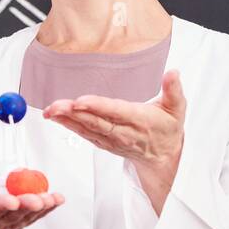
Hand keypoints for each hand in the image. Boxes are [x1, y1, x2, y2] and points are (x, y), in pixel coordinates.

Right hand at [0, 184, 64, 228]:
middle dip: (25, 207)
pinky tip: (59, 198)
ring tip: (52, 198)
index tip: (10, 200)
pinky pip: (36, 214)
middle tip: (37, 199)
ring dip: (41, 207)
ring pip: (27, 215)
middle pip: (11, 214)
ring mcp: (10, 222)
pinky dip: (48, 206)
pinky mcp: (22, 218)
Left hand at [42, 68, 186, 168]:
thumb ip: (173, 90)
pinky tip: (57, 118)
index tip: (81, 101)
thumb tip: (173, 73)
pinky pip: (85, 134)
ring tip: (50, 111)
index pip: (115, 112)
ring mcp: (112, 140)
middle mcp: (123, 132)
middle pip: (95, 121)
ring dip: (67, 120)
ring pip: (87, 129)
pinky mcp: (104, 143)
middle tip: (55, 105)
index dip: (97, 106)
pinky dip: (70, 126)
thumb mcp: (177, 108)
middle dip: (73, 113)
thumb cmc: (168, 128)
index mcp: (139, 120)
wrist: (164, 156)